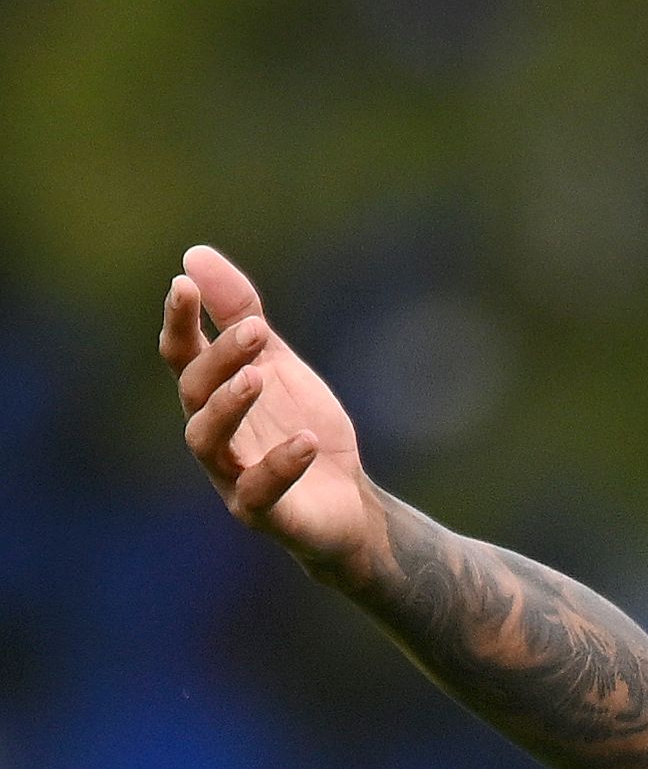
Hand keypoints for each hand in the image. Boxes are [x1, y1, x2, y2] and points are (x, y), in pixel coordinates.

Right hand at [160, 244, 385, 568]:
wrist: (347, 504)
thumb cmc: (300, 428)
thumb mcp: (278, 365)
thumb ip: (241, 315)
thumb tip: (194, 255)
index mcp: (213, 396)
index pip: (182, 354)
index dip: (179, 320)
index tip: (183, 284)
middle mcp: (212, 434)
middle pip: (195, 391)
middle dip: (220, 358)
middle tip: (257, 329)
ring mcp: (231, 476)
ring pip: (208, 441)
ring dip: (229, 406)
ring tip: (259, 377)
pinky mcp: (262, 513)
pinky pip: (259, 492)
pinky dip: (279, 464)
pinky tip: (306, 440)